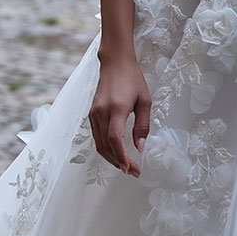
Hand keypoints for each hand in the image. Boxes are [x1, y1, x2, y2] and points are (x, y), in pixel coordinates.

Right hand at [90, 52, 151, 175]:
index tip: (130, 168)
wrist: (114, 63)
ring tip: (125, 166)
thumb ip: (143, 125)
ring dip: (112, 159)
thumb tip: (140, 147)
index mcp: (116, 109)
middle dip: (119, 163)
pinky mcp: (92, 115)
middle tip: (132, 172)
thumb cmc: (132, 79)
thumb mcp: (145, 101)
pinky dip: (106, 149)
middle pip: (106, 146)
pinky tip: (116, 154)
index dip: (122, 157)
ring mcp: (94, 114)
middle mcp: (101, 113)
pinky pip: (97, 138)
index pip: (115, 139)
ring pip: (99, 145)